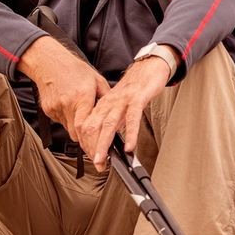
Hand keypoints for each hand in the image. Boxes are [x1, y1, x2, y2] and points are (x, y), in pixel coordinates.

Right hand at [19, 36, 109, 142]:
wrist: (48, 62)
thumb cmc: (73, 69)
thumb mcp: (96, 80)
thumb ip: (107, 98)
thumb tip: (117, 113)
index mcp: (82, 96)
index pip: (86, 127)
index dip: (92, 142)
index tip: (100, 152)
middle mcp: (67, 104)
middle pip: (77, 134)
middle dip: (87, 143)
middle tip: (96, 150)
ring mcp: (56, 108)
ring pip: (70, 130)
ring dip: (79, 131)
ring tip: (84, 122)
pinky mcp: (48, 111)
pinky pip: (62, 123)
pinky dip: (69, 122)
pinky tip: (72, 111)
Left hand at [77, 56, 169, 170]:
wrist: (148, 68)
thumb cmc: (134, 89)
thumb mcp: (118, 106)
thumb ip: (112, 121)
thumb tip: (107, 142)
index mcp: (102, 106)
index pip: (87, 127)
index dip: (87, 145)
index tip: (92, 159)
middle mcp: (109, 103)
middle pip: (93, 128)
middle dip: (92, 149)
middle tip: (96, 165)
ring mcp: (122, 101)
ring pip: (108, 125)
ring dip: (104, 145)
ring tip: (103, 160)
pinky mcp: (137, 99)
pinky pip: (132, 119)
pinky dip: (131, 134)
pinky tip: (130, 147)